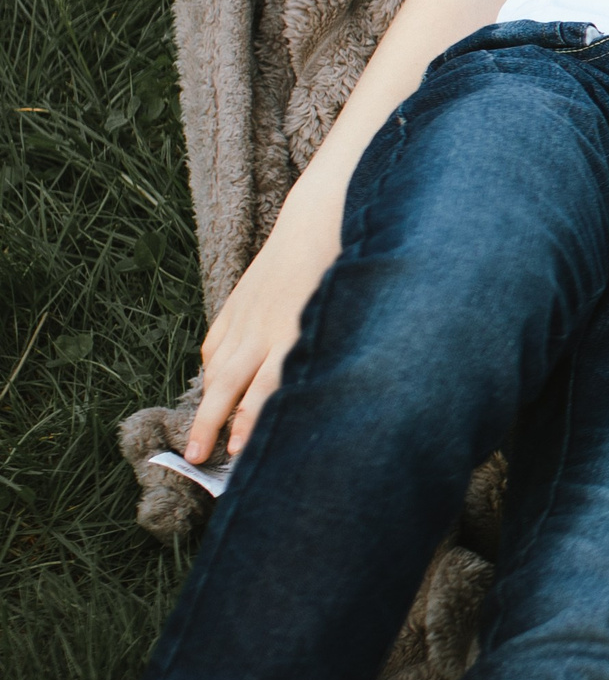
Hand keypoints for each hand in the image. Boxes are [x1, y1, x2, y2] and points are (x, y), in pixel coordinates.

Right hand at [187, 196, 341, 460]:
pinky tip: (212, 388)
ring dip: (206, 404)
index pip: (267, 388)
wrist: (321, 220)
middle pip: (228, 386)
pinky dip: (212, 368)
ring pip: (217, 368)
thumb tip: (317, 398)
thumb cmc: (344, 273)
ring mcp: (245, 315)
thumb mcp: (343, 316)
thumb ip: (328, 354)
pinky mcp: (236, 303)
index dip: (250, 421)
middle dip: (210, 425)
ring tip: (197, 439)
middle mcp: (264, 328)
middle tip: (194, 459)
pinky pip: (216, 344)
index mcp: (294, 333)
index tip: (237, 450)